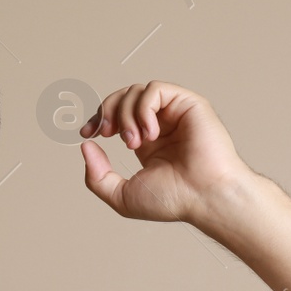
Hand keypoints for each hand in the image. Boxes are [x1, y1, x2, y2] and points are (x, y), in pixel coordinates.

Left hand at [78, 80, 253, 223]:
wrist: (204, 197)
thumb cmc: (173, 200)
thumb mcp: (122, 195)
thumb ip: (97, 175)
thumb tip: (86, 145)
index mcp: (147, 141)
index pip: (116, 115)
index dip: (98, 118)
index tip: (88, 134)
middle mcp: (161, 124)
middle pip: (123, 97)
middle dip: (106, 111)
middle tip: (107, 133)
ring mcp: (175, 113)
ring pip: (136, 91)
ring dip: (125, 114)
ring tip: (134, 141)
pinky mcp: (189, 103)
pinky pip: (155, 90)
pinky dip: (144, 109)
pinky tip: (151, 134)